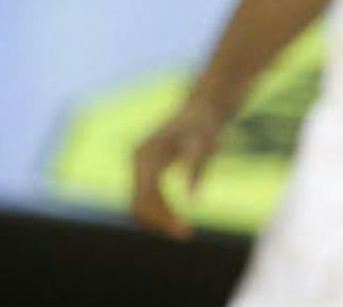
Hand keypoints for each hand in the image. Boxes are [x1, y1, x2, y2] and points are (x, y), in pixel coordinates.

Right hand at [130, 99, 229, 237]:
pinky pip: (145, 195)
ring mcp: (138, 163)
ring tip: (182, 230)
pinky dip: (157, 209)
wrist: (203, 108)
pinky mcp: (145, 167)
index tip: (184, 231)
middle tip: (185, 234)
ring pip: (139, 201)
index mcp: (147, 155)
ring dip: (157, 218)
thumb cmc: (206, 125)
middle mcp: (137, 159)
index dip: (162, 217)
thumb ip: (196, 169)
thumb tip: (194, 200)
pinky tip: (175, 218)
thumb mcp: (205, 145)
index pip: (145, 197)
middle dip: (158, 221)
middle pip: (138, 202)